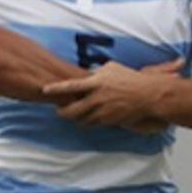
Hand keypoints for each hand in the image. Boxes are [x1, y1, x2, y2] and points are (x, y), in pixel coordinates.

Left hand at [44, 60, 175, 129]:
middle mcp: (97, 98)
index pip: (70, 86)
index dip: (56, 88)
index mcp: (96, 82)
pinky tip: (86, 118)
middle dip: (62, 112)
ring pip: (81, 120)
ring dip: (74, 119)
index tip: (44, 89)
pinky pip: (93, 124)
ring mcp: (103, 111)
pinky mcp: (109, 121)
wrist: (147, 95)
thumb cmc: (130, 78)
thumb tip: (86, 74)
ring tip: (72, 115)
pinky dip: (87, 122)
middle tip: (59, 110)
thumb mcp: (111, 68)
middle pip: (72, 110)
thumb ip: (96, 72)